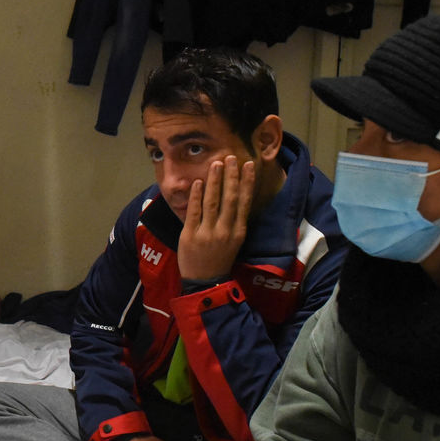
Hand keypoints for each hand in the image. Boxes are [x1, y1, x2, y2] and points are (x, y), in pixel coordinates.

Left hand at [176, 156, 254, 281]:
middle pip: (230, 198)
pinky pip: (194, 212)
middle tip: (231, 158)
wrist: (205, 282)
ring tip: (216, 164)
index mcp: (238, 231)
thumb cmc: (219, 259)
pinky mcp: (190, 235)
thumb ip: (234, 221)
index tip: (248, 165)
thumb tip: (236, 196)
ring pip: (212, 202)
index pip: (244, 202)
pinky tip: (199, 182)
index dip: (246, 182)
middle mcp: (225, 230)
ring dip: (215, 181)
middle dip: (231, 176)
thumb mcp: (234, 242)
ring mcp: (207, 233)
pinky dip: (196, 196)